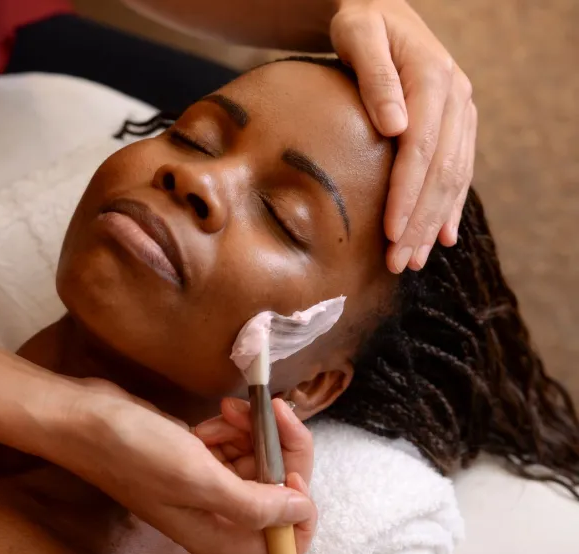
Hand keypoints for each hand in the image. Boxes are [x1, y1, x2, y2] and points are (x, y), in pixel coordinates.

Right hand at [61, 379, 315, 553]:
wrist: (87, 419)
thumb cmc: (135, 452)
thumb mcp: (198, 478)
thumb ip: (254, 503)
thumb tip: (300, 514)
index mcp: (216, 533)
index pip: (281, 548)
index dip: (297, 514)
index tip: (291, 472)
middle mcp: (214, 515)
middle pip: (274, 495)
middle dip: (279, 453)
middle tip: (273, 412)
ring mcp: (204, 485)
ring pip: (256, 464)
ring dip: (253, 433)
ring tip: (230, 412)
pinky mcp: (196, 459)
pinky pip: (233, 447)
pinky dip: (232, 428)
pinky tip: (215, 415)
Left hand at [330, 0, 476, 272]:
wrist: (381, 11)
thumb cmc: (361, 24)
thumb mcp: (359, 35)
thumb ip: (375, 78)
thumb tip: (394, 126)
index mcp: (433, 78)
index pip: (421, 149)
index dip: (407, 195)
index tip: (391, 232)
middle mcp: (455, 98)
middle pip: (440, 172)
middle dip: (419, 222)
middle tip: (398, 263)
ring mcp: (460, 112)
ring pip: (452, 177)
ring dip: (432, 223)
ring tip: (412, 260)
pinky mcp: (456, 123)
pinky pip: (459, 170)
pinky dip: (450, 206)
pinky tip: (441, 237)